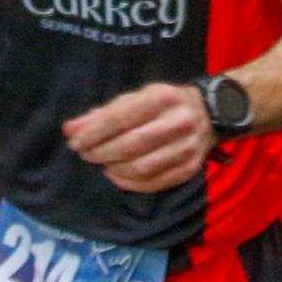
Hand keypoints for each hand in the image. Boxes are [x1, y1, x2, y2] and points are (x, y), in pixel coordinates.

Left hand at [64, 83, 215, 194]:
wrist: (210, 113)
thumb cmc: (164, 103)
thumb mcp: (136, 98)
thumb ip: (103, 113)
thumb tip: (70, 129)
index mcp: (162, 98)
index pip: (121, 118)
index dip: (94, 133)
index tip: (75, 142)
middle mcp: (178, 122)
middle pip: (131, 145)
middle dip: (101, 152)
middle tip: (85, 154)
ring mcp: (187, 148)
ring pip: (143, 167)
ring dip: (115, 169)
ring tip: (102, 164)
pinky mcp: (190, 168)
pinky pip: (155, 182)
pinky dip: (131, 183)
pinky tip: (117, 176)